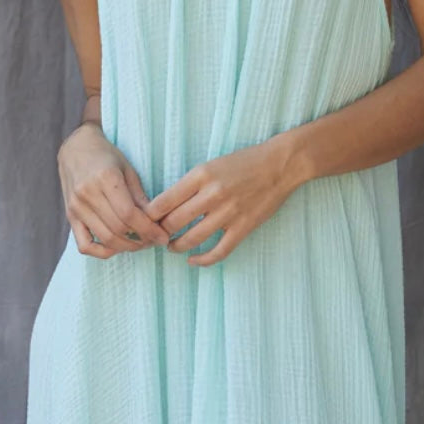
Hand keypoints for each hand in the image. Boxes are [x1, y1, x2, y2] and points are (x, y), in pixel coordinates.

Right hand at [57, 125, 168, 255]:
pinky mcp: (70, 216)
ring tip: (140, 243)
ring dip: (127, 247)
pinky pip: (85, 245)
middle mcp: (87, 194)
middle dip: (141, 240)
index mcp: (105, 178)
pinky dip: (102, 252)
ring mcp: (76, 207)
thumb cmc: (106, 156)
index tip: (163, 237)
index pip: (129, 214)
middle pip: (118, 229)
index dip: (149, 230)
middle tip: (154, 240)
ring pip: (105, 239)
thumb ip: (140, 196)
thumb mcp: (128, 169)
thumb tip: (156, 222)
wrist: (75, 148)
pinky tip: (117, 247)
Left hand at [144, 135, 297, 265]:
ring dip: (176, 247)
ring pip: (191, 239)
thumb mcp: (210, 165)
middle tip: (155, 236)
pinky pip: (218, 252)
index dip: (148, 216)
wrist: (280, 165)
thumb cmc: (243, 163)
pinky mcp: (243, 228)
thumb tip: (164, 207)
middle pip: (172, 223)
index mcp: (200, 175)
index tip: (144, 222)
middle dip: (159, 233)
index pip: (163, 202)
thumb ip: (189, 185)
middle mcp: (212, 194)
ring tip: (171, 247)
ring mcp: (228, 213)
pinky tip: (193, 260)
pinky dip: (202, 260)